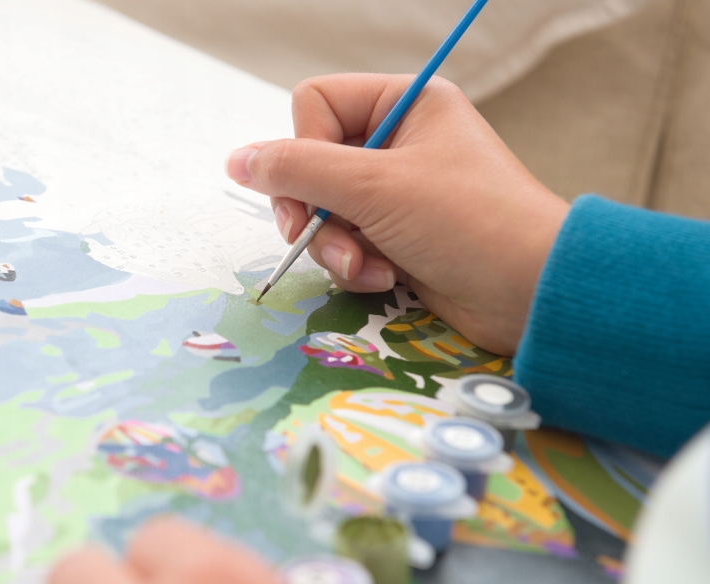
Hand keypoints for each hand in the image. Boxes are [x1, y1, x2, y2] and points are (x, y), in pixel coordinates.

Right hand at [226, 74, 569, 354]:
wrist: (533, 293)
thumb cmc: (468, 222)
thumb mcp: (374, 187)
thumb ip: (297, 170)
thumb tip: (237, 160)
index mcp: (403, 103)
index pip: (314, 104)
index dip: (303, 148)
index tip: (314, 190)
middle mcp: (398, 141)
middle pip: (310, 163)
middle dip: (315, 212)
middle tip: (323, 240)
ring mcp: (397, 192)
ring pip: (323, 211)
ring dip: (337, 247)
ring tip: (369, 267)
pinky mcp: (398, 236)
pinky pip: (347, 243)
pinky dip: (357, 265)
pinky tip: (387, 278)